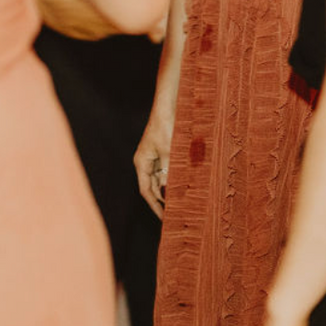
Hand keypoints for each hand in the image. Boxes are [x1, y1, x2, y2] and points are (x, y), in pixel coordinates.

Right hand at [134, 103, 173, 217]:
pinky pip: (167, 170)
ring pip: (161, 179)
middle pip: (152, 187)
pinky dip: (174, 179)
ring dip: (170, 190)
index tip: (163, 219)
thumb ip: (168, 174)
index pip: (146, 191)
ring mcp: (154, 157)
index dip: (154, 206)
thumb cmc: (166, 126)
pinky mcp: (164, 152)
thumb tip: (166, 193)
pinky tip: (184, 186)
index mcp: (142, 162)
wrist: (169, 106)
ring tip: (182, 203)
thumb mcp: (169, 152)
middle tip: (175, 215)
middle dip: (162, 201)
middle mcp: (146, 161)